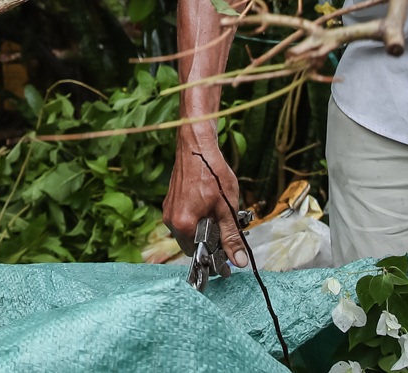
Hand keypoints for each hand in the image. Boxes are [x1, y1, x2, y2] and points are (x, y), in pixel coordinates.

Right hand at [164, 128, 246, 266]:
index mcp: (183, 225)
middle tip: (225, 227)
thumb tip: (239, 261)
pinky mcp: (170, 200)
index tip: (227, 252)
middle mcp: (171, 220)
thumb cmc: (212, 173)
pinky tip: (208, 205)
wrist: (197, 146)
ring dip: (202, 228)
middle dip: (208, 240)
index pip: (197, 254)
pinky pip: (183, 218)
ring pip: (187, 231)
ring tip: (218, 213)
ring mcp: (168, 209)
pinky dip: (196, 217)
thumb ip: (231, 237)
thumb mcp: (227, 208)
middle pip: (191, 244)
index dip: (214, 255)